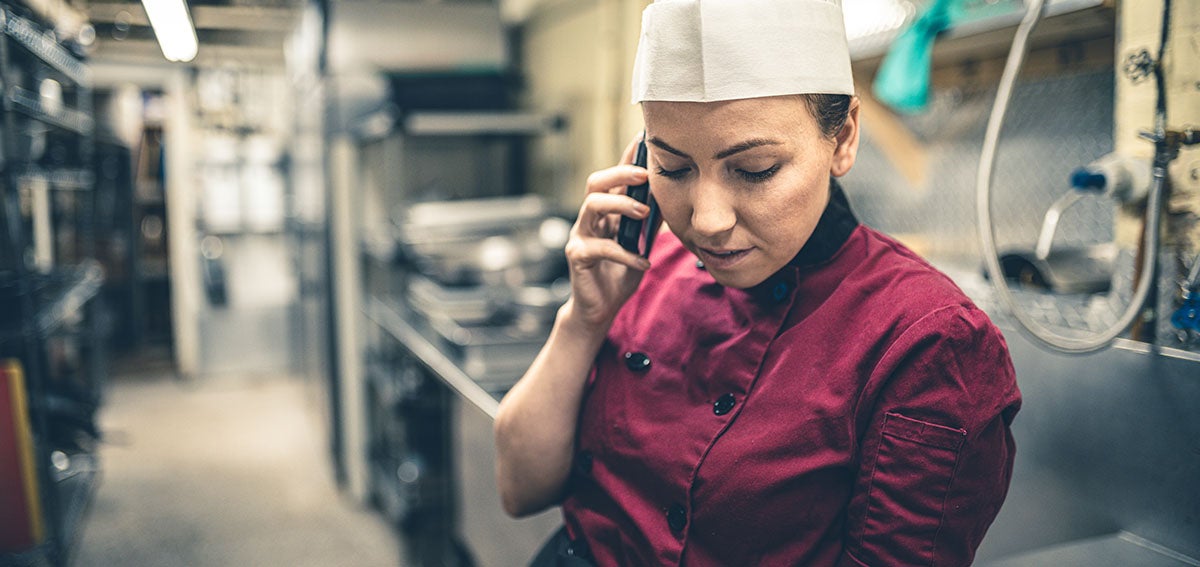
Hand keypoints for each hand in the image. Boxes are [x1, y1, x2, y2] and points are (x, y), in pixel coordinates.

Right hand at [562, 134, 653, 330]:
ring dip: (620, 204)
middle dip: (620, 173)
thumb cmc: (620, 272)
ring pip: (592, 205)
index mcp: (605, 211)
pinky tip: (643, 260)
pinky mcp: (578, 256)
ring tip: (643, 213)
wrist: (600, 308)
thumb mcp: (641, 242)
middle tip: (644, 175)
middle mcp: (590, 218)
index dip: (627, 156)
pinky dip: (625, 253)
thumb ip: (651, 221)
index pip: (614, 177)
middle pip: (595, 182)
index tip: (643, 138)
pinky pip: (601, 247)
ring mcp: (580, 235)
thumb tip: (671, 196)